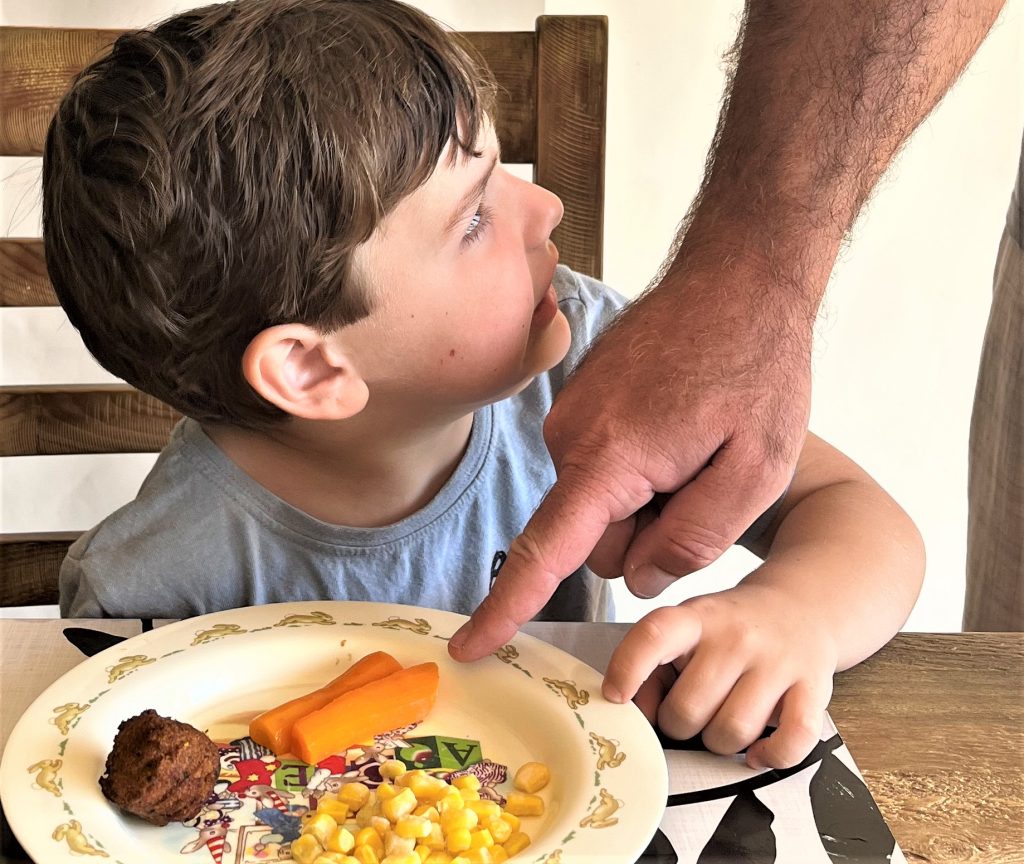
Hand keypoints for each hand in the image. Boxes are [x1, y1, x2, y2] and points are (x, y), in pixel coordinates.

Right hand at [448, 264, 810, 660]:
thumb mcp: (756, 470)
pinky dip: (641, 466)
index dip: (508, 607)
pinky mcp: (582, 403)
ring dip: (649, 496)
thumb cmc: (755, 367)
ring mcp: (572, 414)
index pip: (547, 550)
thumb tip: (639, 574)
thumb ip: (693, 540)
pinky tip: (679, 425)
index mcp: (609, 456)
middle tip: (704, 477)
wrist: (737, 278)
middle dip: (648, 530)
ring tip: (695, 443)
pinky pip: (603, 467)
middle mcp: (572, 435)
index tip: (470, 645)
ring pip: (602, 503)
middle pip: (596, 537)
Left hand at [610, 583, 837, 768]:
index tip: (614, 695)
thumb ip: (654, 663)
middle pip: (686, 709)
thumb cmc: (731, 628)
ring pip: (730, 734)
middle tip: (689, 709)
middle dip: (677, 724)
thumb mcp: (688, 627)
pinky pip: (790, 742)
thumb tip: (632, 710)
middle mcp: (738, 636)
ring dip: (718, 742)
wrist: (801, 606)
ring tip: (722, 719)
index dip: (628, 669)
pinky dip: (770, 757)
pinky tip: (758, 749)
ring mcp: (778, 662)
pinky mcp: (814, 689)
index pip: (654, 635)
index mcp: (697, 616)